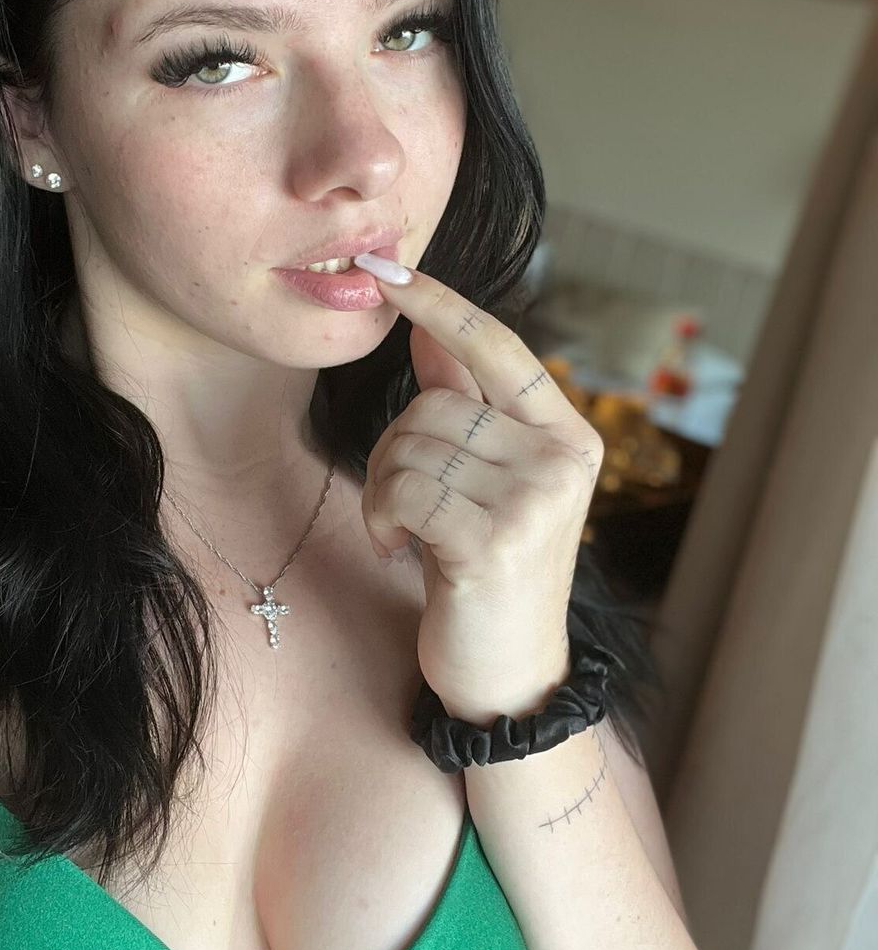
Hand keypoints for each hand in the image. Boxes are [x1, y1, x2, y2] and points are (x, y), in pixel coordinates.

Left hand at [358, 259, 603, 717]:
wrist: (507, 678)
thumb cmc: (488, 572)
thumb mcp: (485, 481)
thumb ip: (465, 403)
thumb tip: (424, 323)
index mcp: (569, 436)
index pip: (497, 346)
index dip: (439, 304)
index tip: (389, 272)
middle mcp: (563, 460)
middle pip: (435, 402)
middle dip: (392, 447)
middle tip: (397, 502)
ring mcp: (536, 499)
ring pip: (412, 443)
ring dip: (382, 488)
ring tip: (400, 531)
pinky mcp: (497, 539)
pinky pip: (403, 489)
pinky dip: (380, 516)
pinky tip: (394, 550)